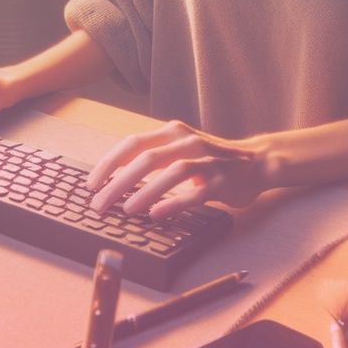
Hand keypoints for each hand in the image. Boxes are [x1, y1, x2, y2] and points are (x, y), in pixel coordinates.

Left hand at [84, 119, 271, 220]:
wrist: (256, 163)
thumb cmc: (210, 160)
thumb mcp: (180, 150)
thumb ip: (153, 158)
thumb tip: (114, 180)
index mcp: (172, 132)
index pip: (132, 143)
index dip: (109, 163)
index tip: (91, 184)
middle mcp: (187, 141)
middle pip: (147, 158)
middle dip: (118, 182)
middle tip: (99, 204)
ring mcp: (207, 160)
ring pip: (171, 172)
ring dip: (145, 191)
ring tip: (125, 210)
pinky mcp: (222, 181)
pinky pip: (195, 192)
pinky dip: (174, 203)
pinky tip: (156, 215)